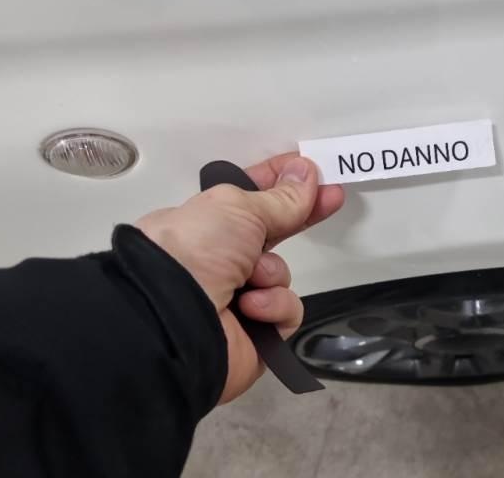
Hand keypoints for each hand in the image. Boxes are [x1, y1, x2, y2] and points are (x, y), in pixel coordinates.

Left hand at [135, 153, 343, 402]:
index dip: (280, 182)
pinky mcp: (254, 331)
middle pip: (273, 233)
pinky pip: (286, 310)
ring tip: (249, 278)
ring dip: (272, 272)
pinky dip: (273, 306)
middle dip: (300, 216)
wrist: (173, 322)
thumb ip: (280, 196)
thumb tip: (306, 175)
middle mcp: (218, 258)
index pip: (251, 197)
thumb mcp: (238, 207)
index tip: (307, 171)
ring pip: (281, 273)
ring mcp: (235, 295)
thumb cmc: (189, 255)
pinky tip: (251, 307)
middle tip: (330, 197)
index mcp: (204, 224)